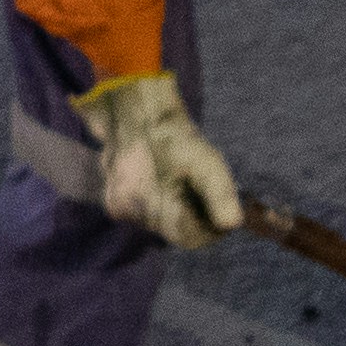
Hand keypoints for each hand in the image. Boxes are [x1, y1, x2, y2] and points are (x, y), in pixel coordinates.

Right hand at [75, 72, 243, 249]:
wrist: (134, 106)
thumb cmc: (173, 134)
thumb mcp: (206, 162)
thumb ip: (220, 196)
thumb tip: (232, 225)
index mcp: (148, 208)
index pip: (190, 239)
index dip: (211, 229)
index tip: (222, 208)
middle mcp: (127, 213)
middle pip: (173, 231)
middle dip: (193, 215)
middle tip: (202, 188)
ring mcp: (116, 205)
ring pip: (160, 222)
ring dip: (176, 208)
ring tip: (182, 179)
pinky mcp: (112, 197)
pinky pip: (145, 209)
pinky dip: (160, 200)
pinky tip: (165, 178)